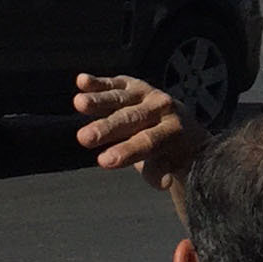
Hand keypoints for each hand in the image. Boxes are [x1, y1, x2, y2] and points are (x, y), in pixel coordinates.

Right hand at [74, 72, 199, 186]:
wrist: (184, 128)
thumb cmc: (169, 155)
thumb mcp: (169, 166)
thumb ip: (160, 171)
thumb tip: (164, 180)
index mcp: (173, 131)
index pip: (148, 142)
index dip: (126, 151)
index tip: (103, 162)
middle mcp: (162, 109)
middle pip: (131, 119)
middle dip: (107, 128)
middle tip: (84, 138)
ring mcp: (148, 94)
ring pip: (121, 98)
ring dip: (99, 100)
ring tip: (79, 103)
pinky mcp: (135, 86)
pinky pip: (116, 84)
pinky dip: (99, 83)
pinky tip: (82, 81)